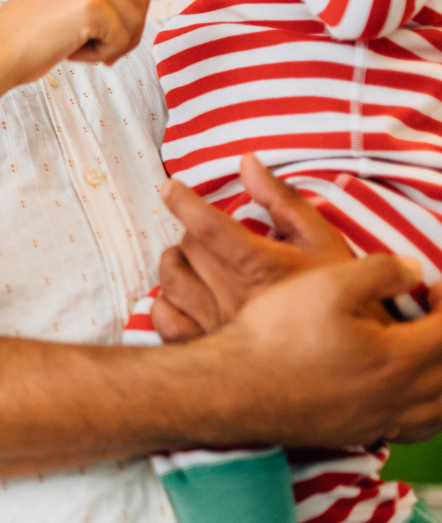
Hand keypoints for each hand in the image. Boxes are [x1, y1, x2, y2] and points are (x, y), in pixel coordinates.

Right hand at [0, 0, 190, 82]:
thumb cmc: (23, 38)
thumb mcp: (60, 2)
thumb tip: (137, 14)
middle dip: (123, 30)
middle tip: (83, 44)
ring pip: (137, 21)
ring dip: (111, 44)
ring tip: (73, 44)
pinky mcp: (93, 5)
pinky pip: (123, 39)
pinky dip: (103, 54)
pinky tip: (73, 50)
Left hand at [151, 154, 351, 340]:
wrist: (356, 360)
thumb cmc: (344, 298)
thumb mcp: (323, 241)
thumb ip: (282, 199)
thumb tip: (247, 163)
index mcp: (261, 267)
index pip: (207, 226)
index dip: (183, 201)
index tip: (171, 188)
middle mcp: (235, 298)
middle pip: (187, 247)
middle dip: (193, 233)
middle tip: (209, 236)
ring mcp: (218, 326)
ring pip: (171, 279)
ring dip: (179, 263)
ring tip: (197, 263)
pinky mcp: (208, 348)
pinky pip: (165, 319)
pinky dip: (167, 304)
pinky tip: (186, 298)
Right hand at [208, 254, 441, 446]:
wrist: (237, 385)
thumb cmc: (278, 333)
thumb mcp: (326, 284)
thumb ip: (378, 272)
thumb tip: (414, 270)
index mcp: (397, 360)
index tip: (439, 287)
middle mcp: (398, 399)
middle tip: (437, 313)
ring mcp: (379, 421)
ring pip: (439, 411)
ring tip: (431, 354)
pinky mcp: (358, 433)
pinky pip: (416, 429)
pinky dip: (428, 411)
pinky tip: (408, 395)